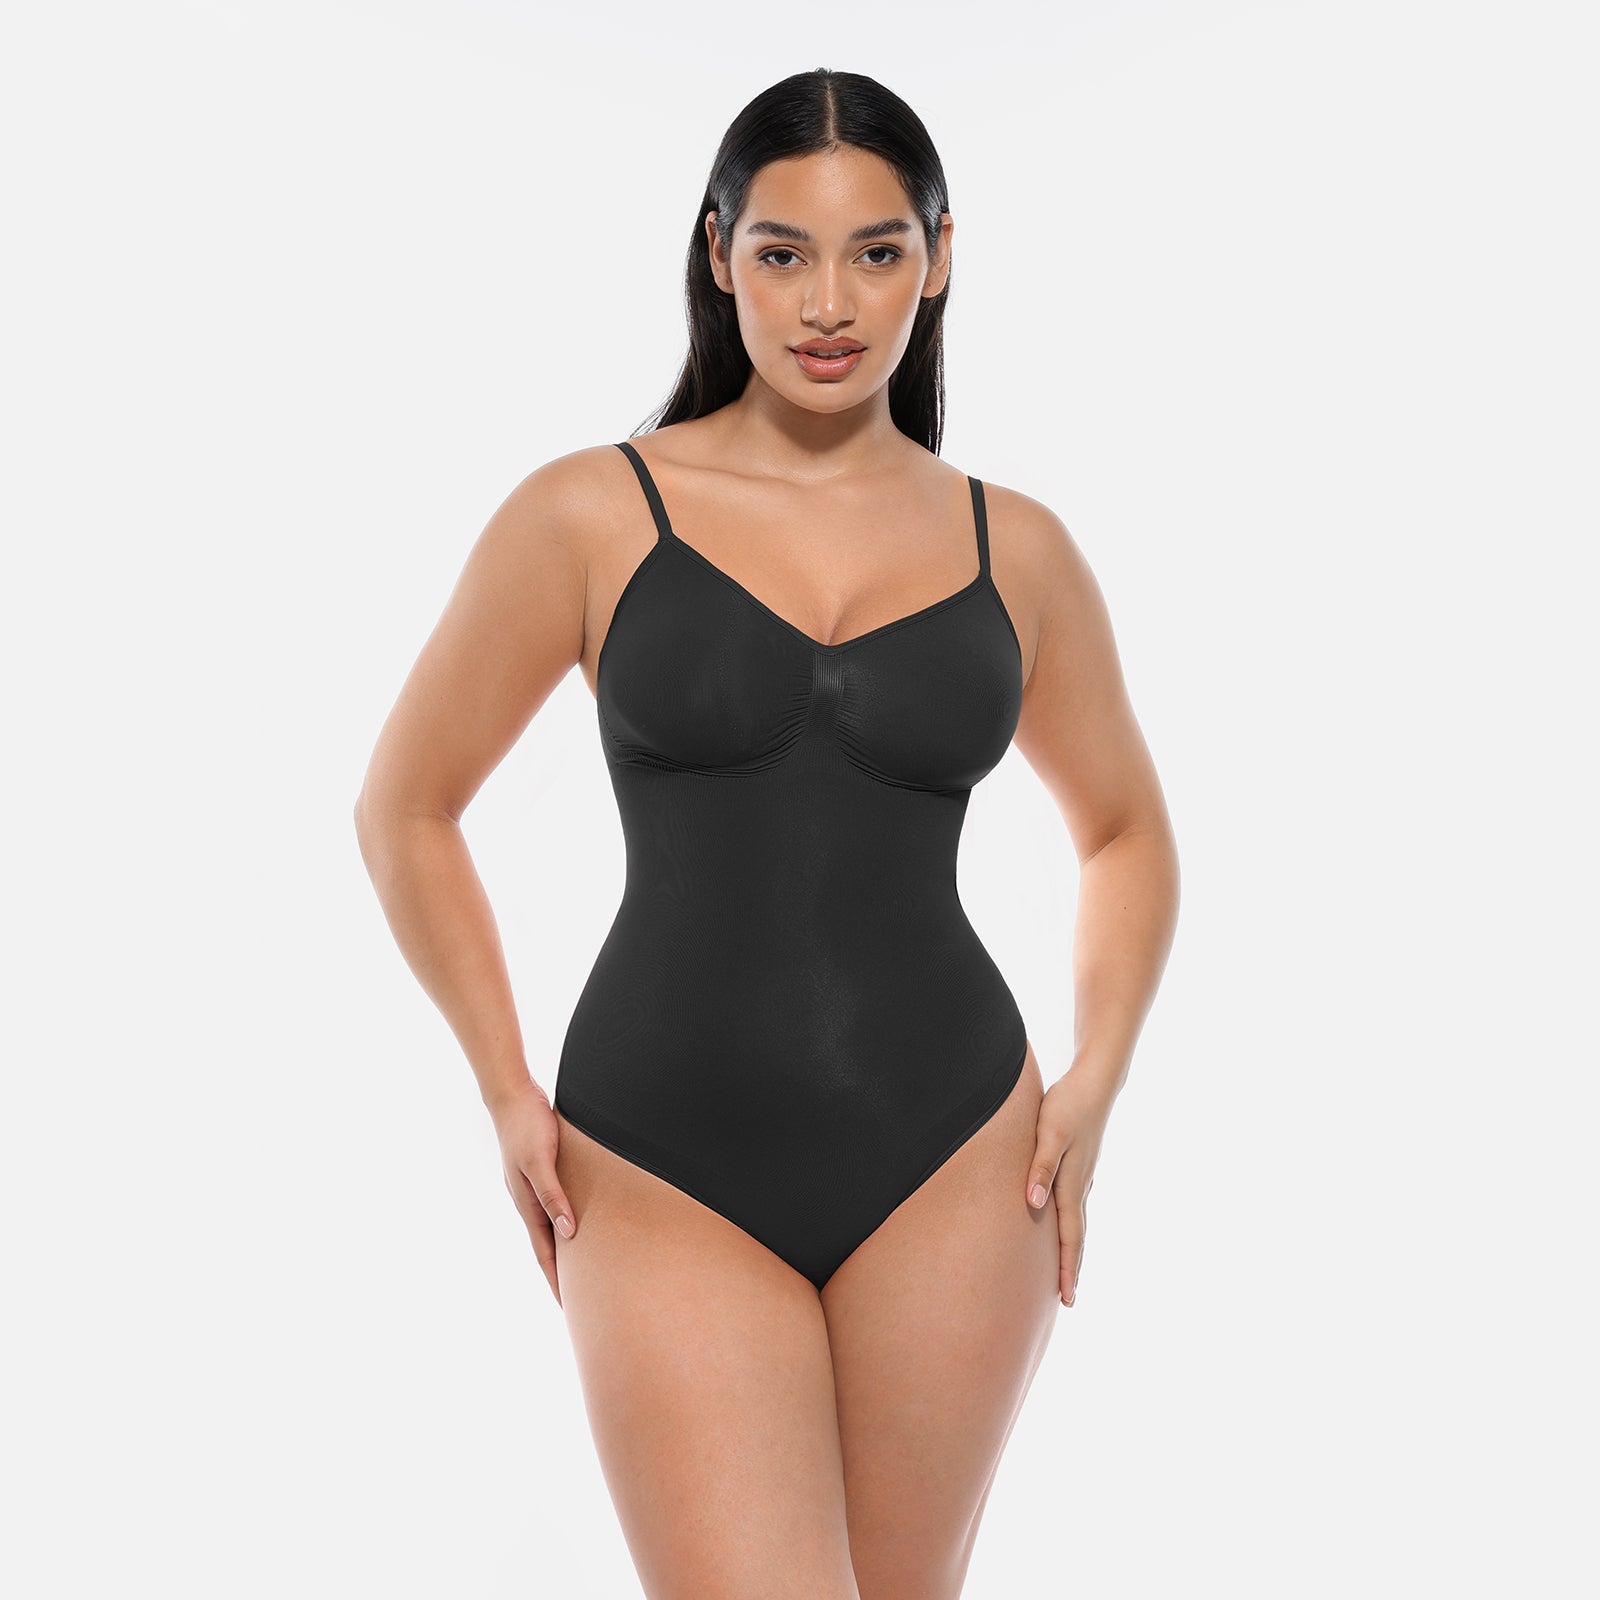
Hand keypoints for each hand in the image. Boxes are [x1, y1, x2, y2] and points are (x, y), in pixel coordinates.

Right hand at [488, 1080, 576, 1306]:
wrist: (512, 1094)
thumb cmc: (527, 1125)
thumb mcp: (540, 1161)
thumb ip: (552, 1195)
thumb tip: (567, 1232)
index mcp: (528, 1203)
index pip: (545, 1252)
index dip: (557, 1279)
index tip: (569, 1307)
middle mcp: (528, 1200)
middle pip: (547, 1246)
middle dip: (559, 1274)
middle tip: (577, 1301)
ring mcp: (532, 1187)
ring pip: (550, 1227)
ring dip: (562, 1250)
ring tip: (579, 1271)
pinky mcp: (540, 1172)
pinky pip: (553, 1207)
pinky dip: (563, 1223)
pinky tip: (574, 1224)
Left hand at [1025, 1070, 1113, 1307]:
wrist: (1095, 1083)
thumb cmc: (1068, 1106)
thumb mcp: (1050, 1134)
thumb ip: (1040, 1168)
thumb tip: (1034, 1205)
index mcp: (1071, 1184)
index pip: (1069, 1236)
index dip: (1067, 1268)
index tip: (1067, 1299)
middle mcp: (1080, 1186)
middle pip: (1077, 1236)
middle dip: (1072, 1268)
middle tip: (1068, 1299)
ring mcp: (1083, 1177)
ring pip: (1076, 1222)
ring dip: (1072, 1249)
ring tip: (1066, 1271)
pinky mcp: (1080, 1166)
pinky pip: (1074, 1206)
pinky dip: (1070, 1226)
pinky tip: (1064, 1226)